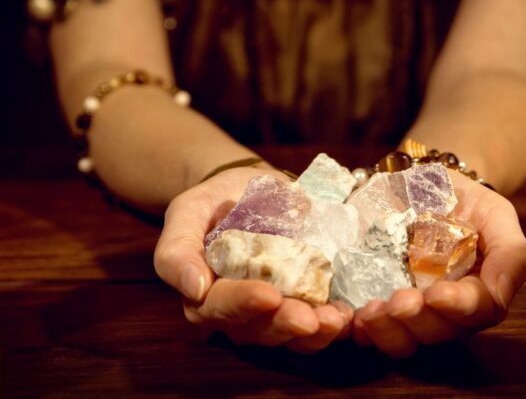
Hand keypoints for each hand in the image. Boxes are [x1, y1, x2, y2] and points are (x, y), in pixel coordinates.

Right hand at [154, 166, 352, 351]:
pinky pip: (317, 325)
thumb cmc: (213, 202)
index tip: (267, 294)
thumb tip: (194, 288)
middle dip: (285, 324)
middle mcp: (239, 313)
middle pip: (259, 330)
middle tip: (309, 318)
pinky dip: (334, 324)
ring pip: (291, 336)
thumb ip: (178, 249)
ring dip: (316, 333)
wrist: (248, 189)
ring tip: (336, 320)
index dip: (243, 304)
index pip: (220, 307)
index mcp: (205, 295)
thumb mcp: (187, 212)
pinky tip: (348, 314)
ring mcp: (273, 313)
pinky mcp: (303, 304)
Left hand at [352, 171, 525, 357]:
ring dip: (387, 331)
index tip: (437, 293)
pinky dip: (362, 330)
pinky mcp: (380, 305)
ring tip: (370, 311)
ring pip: (405, 341)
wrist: (424, 184)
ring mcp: (412, 313)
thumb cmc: (467, 203)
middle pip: (439, 333)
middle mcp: (447, 312)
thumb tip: (497, 294)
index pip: (479, 312)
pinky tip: (352, 318)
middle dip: (417, 321)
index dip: (459, 308)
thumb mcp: (497, 215)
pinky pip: (372, 331)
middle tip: (397, 301)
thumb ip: (510, 253)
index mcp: (480, 294)